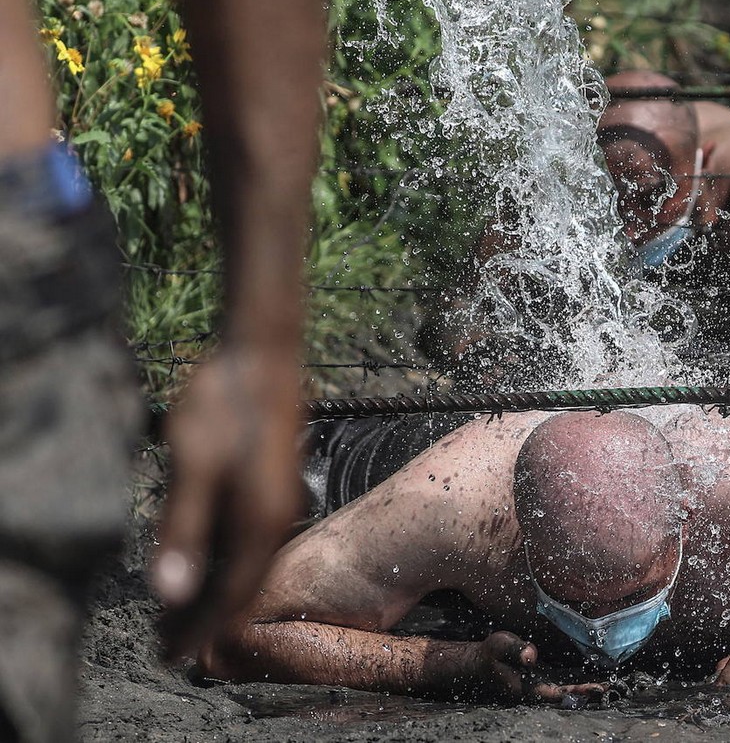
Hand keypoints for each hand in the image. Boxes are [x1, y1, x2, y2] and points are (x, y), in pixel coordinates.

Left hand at [152, 345, 305, 659]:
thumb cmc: (224, 402)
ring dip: (213, 592)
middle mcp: (278, 516)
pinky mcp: (273, 484)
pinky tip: (203, 563)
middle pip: (241, 584)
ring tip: (178, 615)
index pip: (231, 593)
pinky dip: (223, 563)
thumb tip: (171, 591)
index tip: (172, 657)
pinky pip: (249, 542)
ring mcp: (280, 500)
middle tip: (168, 647)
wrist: (261, 352)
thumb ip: (184, 528)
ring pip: (245, 563)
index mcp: (261, 520)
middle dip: (205, 618)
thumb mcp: (193, 464)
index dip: (199, 629)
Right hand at [469, 632, 606, 701]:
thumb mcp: (500, 646)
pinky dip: (578, 678)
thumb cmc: (490, 655)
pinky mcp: (543, 677)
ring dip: (586, 686)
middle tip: (609, 687)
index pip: (556, 692)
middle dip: (587, 690)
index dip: (576, 691)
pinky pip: (564, 680)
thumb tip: (531, 655)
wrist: (481, 663)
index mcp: (527, 687)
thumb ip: (515, 650)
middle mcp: (536, 689)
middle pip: (567, 694)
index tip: (594, 688)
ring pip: (567, 688)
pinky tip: (592, 674)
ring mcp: (540, 684)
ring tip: (608, 682)